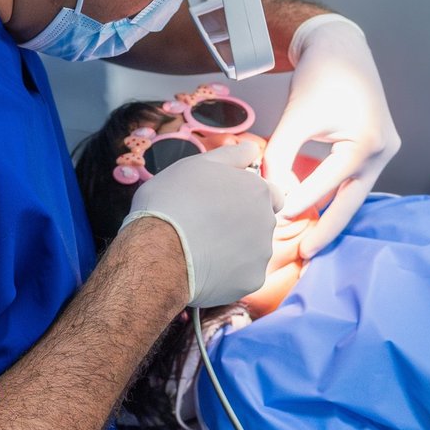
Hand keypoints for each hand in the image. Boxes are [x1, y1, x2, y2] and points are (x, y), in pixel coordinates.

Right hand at [124, 144, 278, 307]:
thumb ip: (232, 155)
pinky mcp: (251, 281)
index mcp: (258, 191)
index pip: (271, 194)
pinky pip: (242, 275)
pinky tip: (204, 267)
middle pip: (261, 223)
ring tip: (202, 247)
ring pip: (252, 251)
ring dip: (235, 249)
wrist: (157, 250)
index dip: (249, 198)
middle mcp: (267, 222)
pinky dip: (228, 273)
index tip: (226, 204)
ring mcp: (261, 254)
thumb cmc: (172, 201)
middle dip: (241, 224)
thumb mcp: (198, 164)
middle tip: (207, 225)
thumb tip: (252, 149)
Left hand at [262, 14, 400, 257]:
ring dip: (332, 214)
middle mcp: (383, 152)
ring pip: (355, 193)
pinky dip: (336, 196)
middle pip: (352, 200)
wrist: (341, 48)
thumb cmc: (319, 77)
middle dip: (327, 228)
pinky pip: (355, 181)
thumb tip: (268, 190)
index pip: (327, 183)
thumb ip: (281, 154)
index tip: (274, 220)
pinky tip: (317, 214)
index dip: (298, 202)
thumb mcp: (296, 117)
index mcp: (366, 143)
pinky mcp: (377, 150)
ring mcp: (385, 152)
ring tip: (308, 242)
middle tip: (304, 254)